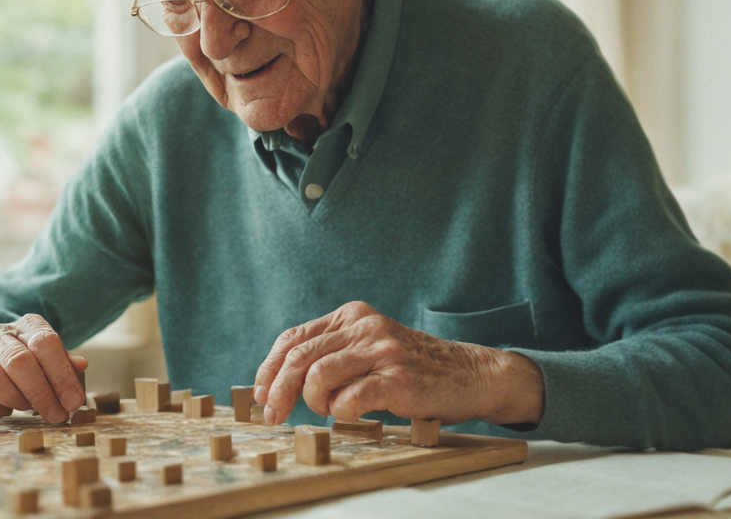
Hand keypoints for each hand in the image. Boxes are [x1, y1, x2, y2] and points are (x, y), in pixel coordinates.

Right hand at [0, 314, 87, 424]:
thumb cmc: (11, 364)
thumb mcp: (39, 358)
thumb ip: (60, 362)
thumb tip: (82, 366)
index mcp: (23, 327)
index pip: (45, 343)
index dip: (62, 374)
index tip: (74, 402)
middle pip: (20, 361)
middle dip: (43, 393)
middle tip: (56, 415)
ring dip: (16, 399)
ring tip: (27, 410)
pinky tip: (3, 410)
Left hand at [253, 301, 543, 426]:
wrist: (470, 373)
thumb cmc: (412, 367)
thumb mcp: (368, 345)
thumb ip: (332, 351)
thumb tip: (279, 380)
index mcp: (351, 315)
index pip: (293, 338)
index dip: (269, 369)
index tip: (260, 393)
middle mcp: (364, 326)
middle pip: (299, 357)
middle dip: (277, 391)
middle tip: (272, 415)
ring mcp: (382, 351)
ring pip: (318, 376)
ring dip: (313, 402)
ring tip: (327, 410)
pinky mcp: (398, 379)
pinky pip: (350, 399)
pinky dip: (341, 411)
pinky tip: (351, 413)